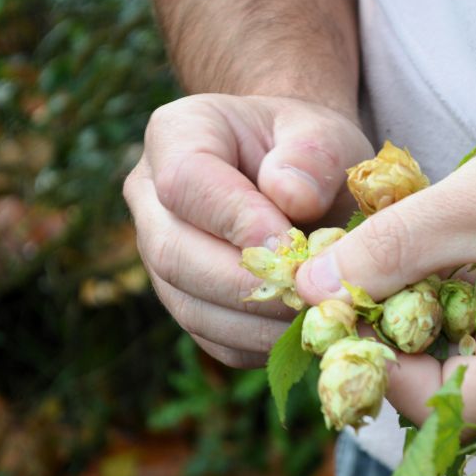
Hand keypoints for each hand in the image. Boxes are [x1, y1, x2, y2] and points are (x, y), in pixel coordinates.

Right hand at [124, 94, 373, 367]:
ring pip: (190, 306)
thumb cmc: (310, 148)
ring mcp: (161, 255)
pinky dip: (261, 343)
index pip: (185, 182)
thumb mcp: (325, 132)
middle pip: (173, 254)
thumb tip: (290, 198)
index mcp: (176, 134)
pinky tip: (306, 331)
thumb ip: (314, 154)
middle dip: (246, 284)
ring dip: (257, 323)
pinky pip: (214, 338)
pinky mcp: (187, 301)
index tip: (292, 244)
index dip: (235, 219)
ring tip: (318, 317)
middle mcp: (150, 197)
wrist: (302, 176)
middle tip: (312, 295)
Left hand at [294, 55, 475, 424]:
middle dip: (387, 337)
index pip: (441, 407)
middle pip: (445, 384)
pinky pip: (475, 320)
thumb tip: (310, 290)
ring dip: (407, 310)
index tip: (336, 312)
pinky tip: (413, 252)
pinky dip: (435, 291)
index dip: (380, 368)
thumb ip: (389, 250)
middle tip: (342, 285)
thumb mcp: (474, 201)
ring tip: (372, 261)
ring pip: (455, 350)